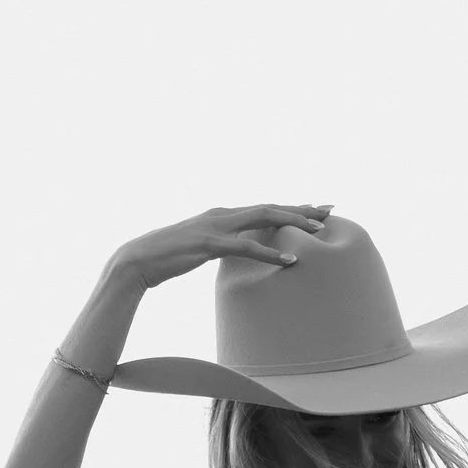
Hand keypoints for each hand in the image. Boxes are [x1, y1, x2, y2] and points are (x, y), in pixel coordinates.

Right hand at [107, 206, 333, 295]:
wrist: (137, 260)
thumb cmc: (167, 258)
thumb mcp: (199, 249)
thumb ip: (219, 246)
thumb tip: (236, 254)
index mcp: (222, 215)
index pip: (263, 207)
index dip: (292, 207)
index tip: (317, 210)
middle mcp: (222, 214)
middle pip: (271, 206)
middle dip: (303, 207)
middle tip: (331, 209)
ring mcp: (215, 226)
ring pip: (264, 218)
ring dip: (295, 222)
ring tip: (321, 230)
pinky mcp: (209, 244)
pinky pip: (247, 247)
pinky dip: (271, 254)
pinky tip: (292, 261)